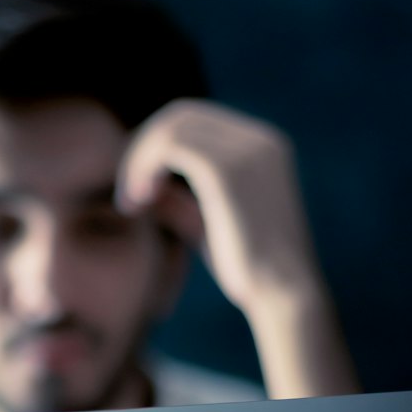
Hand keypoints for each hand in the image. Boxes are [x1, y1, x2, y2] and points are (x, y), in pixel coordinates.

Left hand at [115, 98, 324, 316]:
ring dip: (138, 160)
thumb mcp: (207, 224)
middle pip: (181, 115)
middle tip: (128, 195)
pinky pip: (170, 146)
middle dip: (143, 148)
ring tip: (129, 203)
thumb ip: (179, 198)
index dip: (157, 146)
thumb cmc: (247, 270)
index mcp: (263, 147)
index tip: (138, 188)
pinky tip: (135, 204)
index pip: (196, 120)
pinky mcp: (229, 170)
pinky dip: (142, 168)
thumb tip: (142, 182)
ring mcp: (249, 151)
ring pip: (171, 128)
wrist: (284, 296)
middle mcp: (260, 140)